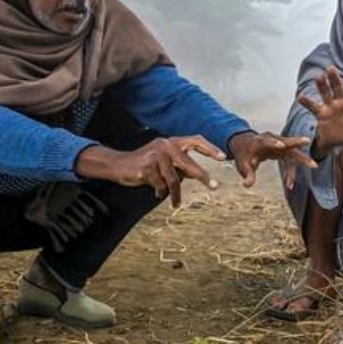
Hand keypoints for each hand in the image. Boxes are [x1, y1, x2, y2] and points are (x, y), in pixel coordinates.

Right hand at [76, 136, 224, 207]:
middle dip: (203, 177)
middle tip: (215, 187)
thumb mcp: (164, 161)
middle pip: (189, 164)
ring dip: (175, 194)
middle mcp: (165, 145)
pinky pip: (161, 185)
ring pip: (174, 180)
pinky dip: (160, 192)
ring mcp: (155, 156)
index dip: (210, 149)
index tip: (223, 158)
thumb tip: (198, 174)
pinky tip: (157, 194)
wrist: (119, 165)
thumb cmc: (145, 164)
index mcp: (172, 142)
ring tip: (175, 203)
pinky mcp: (146, 168)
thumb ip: (180, 165)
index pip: (195, 140)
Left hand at [228, 131, 314, 187]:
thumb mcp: (241, 165)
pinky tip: (290, 184)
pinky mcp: (283, 149)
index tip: (280, 145)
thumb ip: (247, 174)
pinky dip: (291, 171)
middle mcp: (271, 140)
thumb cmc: (243, 155)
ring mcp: (279, 144)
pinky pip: (290, 160)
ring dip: (302, 158)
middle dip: (297, 142)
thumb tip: (246, 185)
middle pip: (286, 141)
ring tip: (314, 165)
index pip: (267, 141)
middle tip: (307, 141)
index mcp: (259, 142)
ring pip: (293, 150)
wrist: (245, 145)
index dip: (273, 143)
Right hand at [296, 63, 342, 154]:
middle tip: (331, 69)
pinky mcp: (322, 113)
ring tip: (317, 77)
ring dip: (321, 86)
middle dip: (334, 78)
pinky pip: (314, 107)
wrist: (339, 142)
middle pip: (338, 87)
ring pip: (326, 93)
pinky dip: (307, 102)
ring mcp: (331, 105)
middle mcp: (342, 100)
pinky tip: (300, 97)